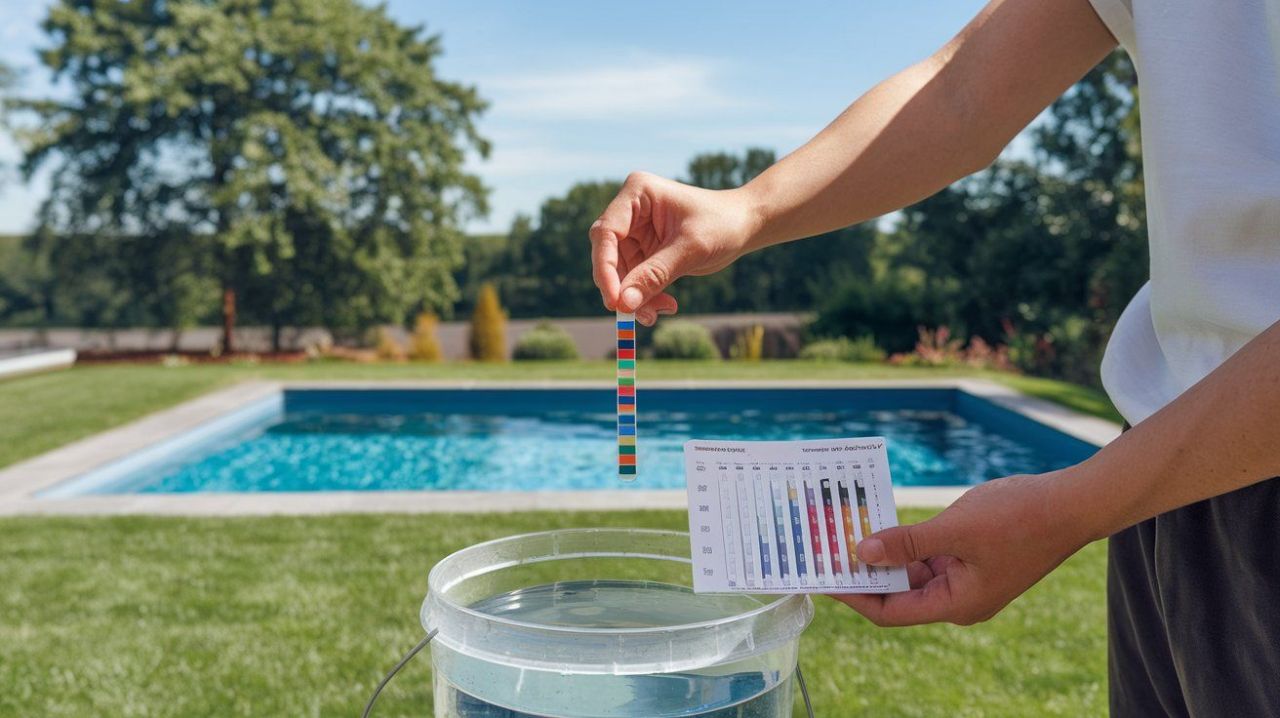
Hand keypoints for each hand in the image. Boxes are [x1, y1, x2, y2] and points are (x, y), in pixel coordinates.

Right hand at [589, 172, 760, 325]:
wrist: (744, 225)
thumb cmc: (722, 224)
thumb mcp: (691, 249)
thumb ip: (655, 274)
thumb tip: (623, 304)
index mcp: (637, 193)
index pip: (606, 232)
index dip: (605, 268)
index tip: (614, 301)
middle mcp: (630, 210)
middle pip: (607, 254)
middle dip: (621, 286)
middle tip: (636, 314)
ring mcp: (634, 231)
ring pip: (619, 273)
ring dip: (636, 297)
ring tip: (660, 312)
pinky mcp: (643, 250)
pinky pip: (633, 280)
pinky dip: (645, 297)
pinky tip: (665, 306)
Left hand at [836, 470, 1097, 625]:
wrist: (1071, 502)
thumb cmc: (1019, 518)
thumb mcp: (953, 529)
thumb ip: (905, 543)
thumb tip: (860, 553)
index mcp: (957, 604)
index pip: (891, 611)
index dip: (855, 595)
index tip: (823, 576)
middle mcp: (959, 598)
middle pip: (898, 593)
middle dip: (864, 571)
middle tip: (827, 550)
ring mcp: (966, 577)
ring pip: (911, 571)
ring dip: (883, 553)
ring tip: (847, 532)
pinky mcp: (970, 556)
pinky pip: (928, 554)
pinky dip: (905, 541)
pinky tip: (882, 522)